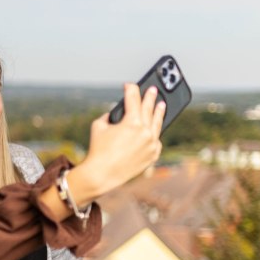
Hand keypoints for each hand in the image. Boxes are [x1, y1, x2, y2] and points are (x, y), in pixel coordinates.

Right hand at [71, 84, 164, 201]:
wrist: (102, 174)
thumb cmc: (98, 149)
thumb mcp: (98, 126)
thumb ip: (109, 116)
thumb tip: (117, 113)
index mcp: (131, 122)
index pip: (133, 99)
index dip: (131, 89)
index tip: (130, 85)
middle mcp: (145, 132)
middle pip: (148, 109)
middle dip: (149, 97)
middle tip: (152, 89)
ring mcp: (151, 144)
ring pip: (157, 123)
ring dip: (159, 112)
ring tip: (161, 104)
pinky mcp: (153, 155)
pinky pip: (156, 140)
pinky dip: (154, 134)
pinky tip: (155, 128)